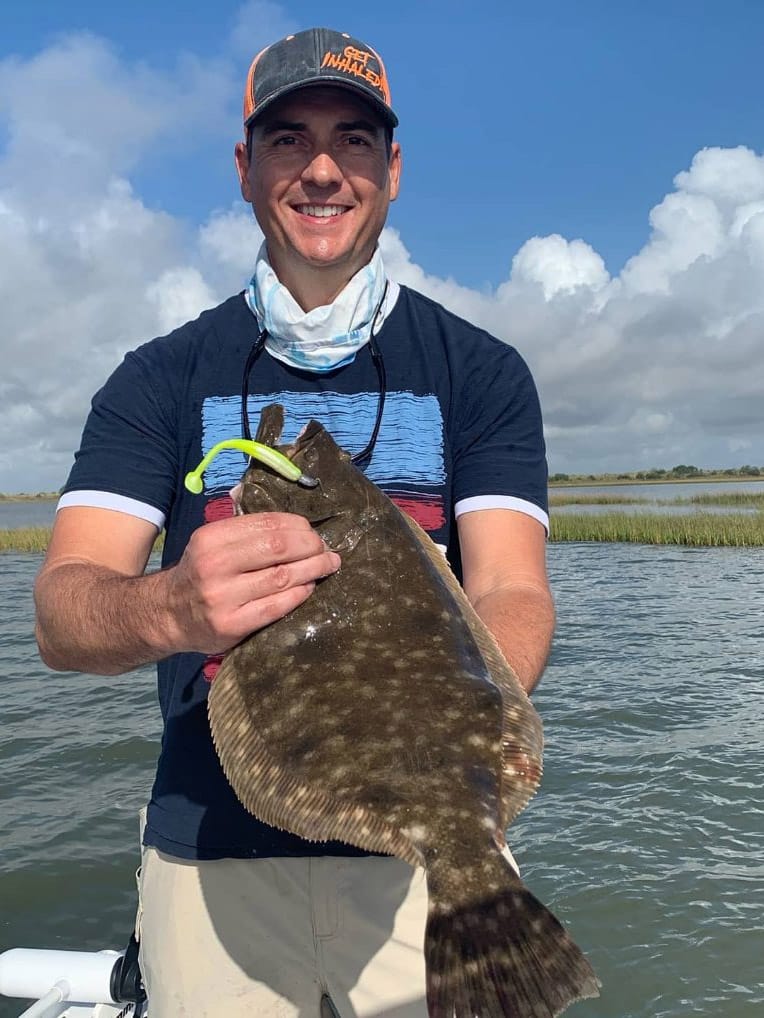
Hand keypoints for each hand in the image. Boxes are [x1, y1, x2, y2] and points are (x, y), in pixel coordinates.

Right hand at [164, 513, 340, 653]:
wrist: (168, 615)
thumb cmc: (200, 572)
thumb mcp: (210, 542)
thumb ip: (241, 524)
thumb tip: (271, 500)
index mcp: (211, 538)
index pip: (266, 523)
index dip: (298, 526)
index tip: (312, 531)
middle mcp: (214, 565)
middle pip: (278, 547)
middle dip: (310, 546)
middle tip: (326, 549)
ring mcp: (223, 597)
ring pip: (282, 577)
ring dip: (313, 569)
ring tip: (328, 565)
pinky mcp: (232, 625)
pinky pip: (277, 606)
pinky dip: (300, 594)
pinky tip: (310, 587)